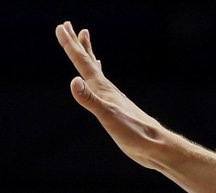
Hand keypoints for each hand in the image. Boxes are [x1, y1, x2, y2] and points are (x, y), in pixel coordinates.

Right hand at [55, 20, 169, 168]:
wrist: (154, 145)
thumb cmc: (133, 133)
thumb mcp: (108, 117)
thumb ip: (90, 99)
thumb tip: (74, 81)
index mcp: (102, 89)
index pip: (83, 62)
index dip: (70, 45)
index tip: (61, 27)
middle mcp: (107, 88)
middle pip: (89, 60)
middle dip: (77, 43)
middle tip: (67, 25)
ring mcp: (112, 96)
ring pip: (95, 69)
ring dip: (88, 53)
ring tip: (84, 39)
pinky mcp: (116, 106)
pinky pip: (102, 83)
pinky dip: (97, 74)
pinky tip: (98, 75)